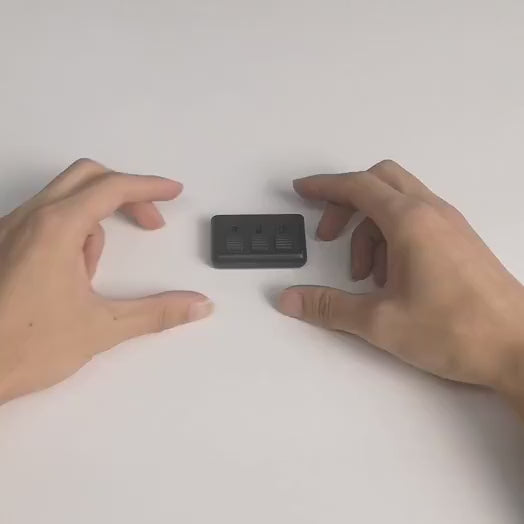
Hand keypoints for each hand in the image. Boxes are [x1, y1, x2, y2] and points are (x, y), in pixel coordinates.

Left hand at [0, 159, 212, 403]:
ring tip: (93, 273)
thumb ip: (157, 313)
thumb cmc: (21, 348)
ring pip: (65, 200)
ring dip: (94, 222)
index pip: (112, 188)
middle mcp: (28, 219)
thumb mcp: (101, 328)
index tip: (173, 192)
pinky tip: (69, 274)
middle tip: (151, 222)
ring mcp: (8, 230)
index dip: (149, 187)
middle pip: (88, 177)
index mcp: (55, 228)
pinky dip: (70, 233)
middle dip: (126, 194)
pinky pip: (44, 220)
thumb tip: (199, 306)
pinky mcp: (1, 246)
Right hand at [278, 160, 523, 402]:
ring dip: (370, 227)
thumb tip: (290, 300)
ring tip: (363, 274)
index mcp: (410, 222)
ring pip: (398, 203)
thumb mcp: (380, 322)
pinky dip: (392, 236)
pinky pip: (416, 220)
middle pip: (379, 182)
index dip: (324, 186)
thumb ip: (330, 307)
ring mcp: (450, 225)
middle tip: (328, 235)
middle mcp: (432, 212)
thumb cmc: (456, 331)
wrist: (521, 348)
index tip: (302, 190)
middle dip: (346, 202)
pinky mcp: (459, 241)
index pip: (357, 187)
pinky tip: (390, 278)